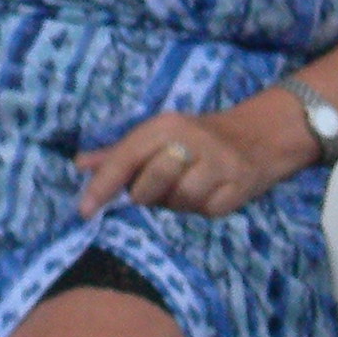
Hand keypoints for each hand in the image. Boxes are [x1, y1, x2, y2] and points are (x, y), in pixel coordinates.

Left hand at [74, 104, 309, 219]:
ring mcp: (219, 163)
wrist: (257, 137)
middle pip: (150, 184)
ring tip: (182, 189)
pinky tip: (206, 194)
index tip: (84, 211)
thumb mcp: (156, 135)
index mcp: (164, 126)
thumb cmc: (194, 138)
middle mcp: (192, 141)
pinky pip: (208, 210)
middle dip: (145, 194)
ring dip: (175, 203)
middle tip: (154, 189)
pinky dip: (202, 209)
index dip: (102, 186)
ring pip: (181, 200)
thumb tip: (80, 165)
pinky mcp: (240, 186)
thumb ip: (118, 152)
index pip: (125, 157)